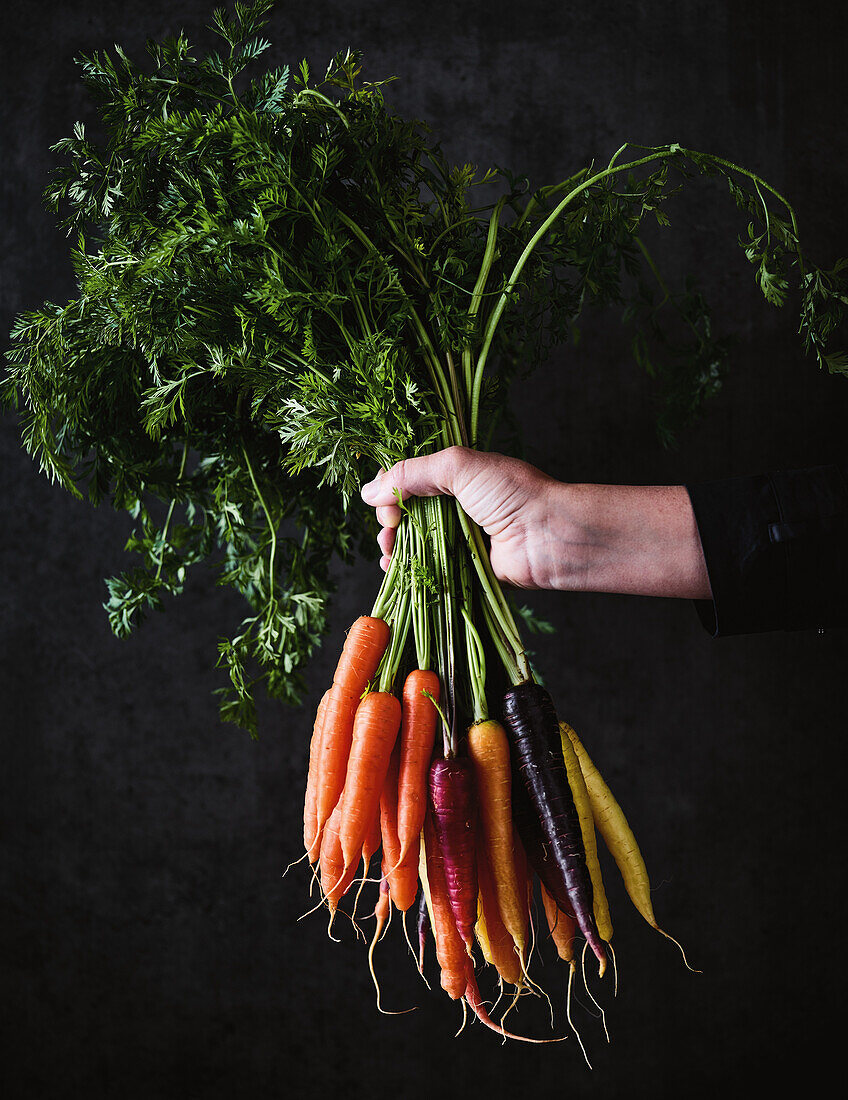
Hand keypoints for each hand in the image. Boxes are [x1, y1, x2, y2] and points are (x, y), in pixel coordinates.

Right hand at [360, 446, 711, 598]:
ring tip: (388, 552)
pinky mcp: (465, 567)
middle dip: (388, 520)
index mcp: (457, 475)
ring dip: (393, 546)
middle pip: (407, 512)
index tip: (384, 502)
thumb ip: (412, 473)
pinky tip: (395, 570)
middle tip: (388, 529)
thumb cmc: (513, 494)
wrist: (550, 536)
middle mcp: (457, 505)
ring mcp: (461, 538)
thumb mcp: (459, 466)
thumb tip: (370, 490)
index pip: (410, 480)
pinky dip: (409, 569)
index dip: (391, 490)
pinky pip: (429, 568)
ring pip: (413, 542)